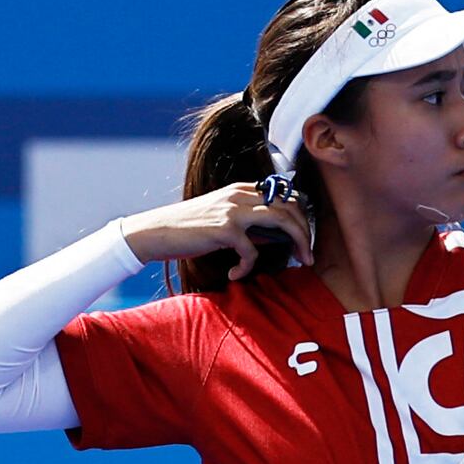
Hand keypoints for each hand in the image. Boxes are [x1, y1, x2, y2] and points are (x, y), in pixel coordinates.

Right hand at [117, 179, 309, 276]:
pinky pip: (252, 251)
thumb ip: (250, 224)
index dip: (301, 217)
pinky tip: (234, 273)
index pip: (286, 195)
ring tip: (301, 261)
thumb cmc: (188, 230)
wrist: (155, 232)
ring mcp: (234, 210)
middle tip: (308, 255)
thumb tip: (277, 237)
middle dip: (305, 231)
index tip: (304, 239)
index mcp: (242, 189)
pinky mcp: (225, 229)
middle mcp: (241, 194)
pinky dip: (248, 267)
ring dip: (298, 242)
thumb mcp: (223, 220)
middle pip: (290, 206)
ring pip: (283, 220)